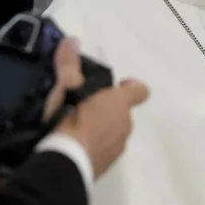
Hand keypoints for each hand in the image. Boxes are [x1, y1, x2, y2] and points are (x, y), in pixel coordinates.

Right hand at [41, 36, 149, 176]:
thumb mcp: (65, 88)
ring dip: (101, 128)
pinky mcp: (107, 164)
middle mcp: (125, 124)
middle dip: (107, 109)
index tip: (113, 87)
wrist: (64, 163)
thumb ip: (69, 64)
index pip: (140, 90)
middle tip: (82, 107)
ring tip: (75, 128)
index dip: (130, 87)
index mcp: (120, 103)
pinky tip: (76, 146)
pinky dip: (95, 146)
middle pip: (122, 111)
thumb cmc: (69, 120)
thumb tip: (72, 40)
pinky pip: (105, 149)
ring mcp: (118, 146)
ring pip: (114, 131)